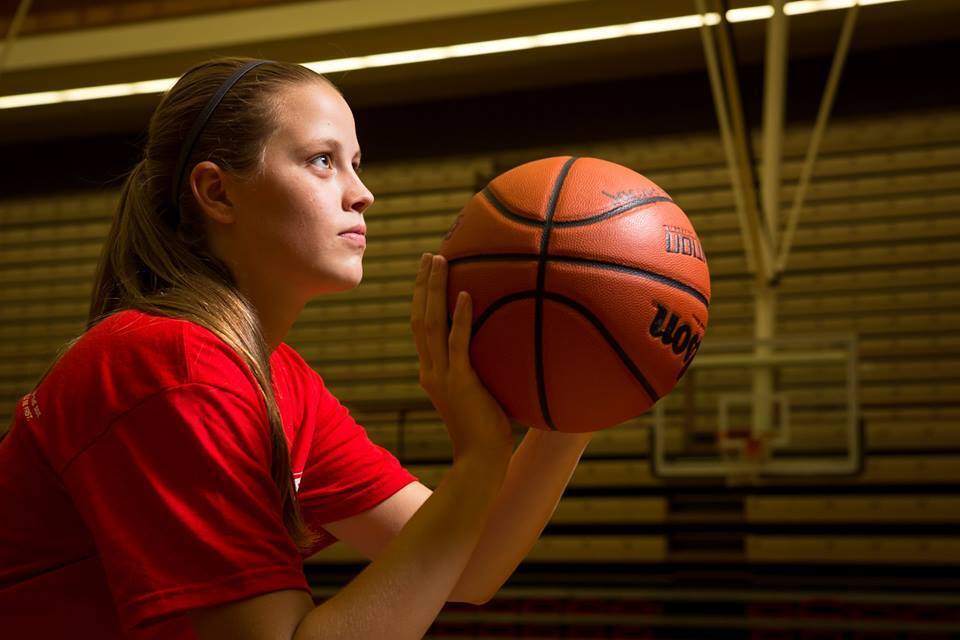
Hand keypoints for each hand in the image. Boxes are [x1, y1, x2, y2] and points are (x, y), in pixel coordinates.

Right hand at [411, 253, 513, 462]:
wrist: (480, 460)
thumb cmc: (486, 432)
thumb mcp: (479, 395)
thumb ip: (481, 373)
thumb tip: (504, 351)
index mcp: (432, 373)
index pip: (422, 328)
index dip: (423, 299)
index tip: (428, 274)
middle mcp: (430, 370)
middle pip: (419, 318)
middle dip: (423, 285)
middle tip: (428, 256)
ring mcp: (442, 376)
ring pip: (431, 324)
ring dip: (434, 291)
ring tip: (438, 262)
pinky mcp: (460, 382)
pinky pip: (458, 343)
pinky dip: (460, 318)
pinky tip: (465, 294)